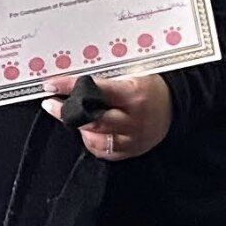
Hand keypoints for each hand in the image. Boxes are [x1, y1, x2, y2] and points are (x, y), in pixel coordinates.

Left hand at [42, 70, 172, 160]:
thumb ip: (107, 77)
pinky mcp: (130, 152)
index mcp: (134, 95)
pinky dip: (91, 139)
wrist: (174, 106)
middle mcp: (133, 120)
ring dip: (80, 127)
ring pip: (94, 138)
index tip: (51, 85)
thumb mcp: (133, 73)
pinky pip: (102, 150)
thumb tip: (75, 78)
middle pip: (91, 121)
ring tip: (76, 115)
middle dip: (67, 112)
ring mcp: (132, 139)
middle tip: (51, 104)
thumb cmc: (150, 85)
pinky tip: (90, 129)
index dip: (71, 87)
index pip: (96, 91)